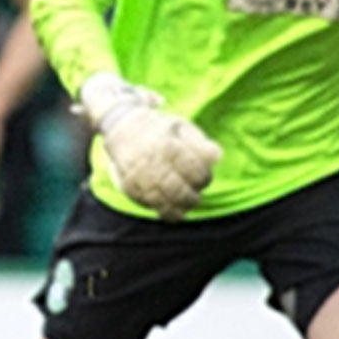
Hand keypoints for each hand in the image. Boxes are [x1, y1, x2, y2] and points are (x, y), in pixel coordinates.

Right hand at [80, 72, 219, 219]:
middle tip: (197, 194)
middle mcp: (152, 163)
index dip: (204, 177)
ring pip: (164, 200)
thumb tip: (217, 158)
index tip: (205, 177)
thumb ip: (200, 142)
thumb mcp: (181, 126)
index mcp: (168, 145)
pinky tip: (175, 212)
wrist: (121, 125)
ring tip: (189, 205)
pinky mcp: (130, 186)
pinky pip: (149, 204)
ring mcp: (139, 176)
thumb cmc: (159, 128)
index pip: (194, 170)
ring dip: (180, 207)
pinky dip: (164, 211)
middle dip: (193, 196)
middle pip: (179, 190)